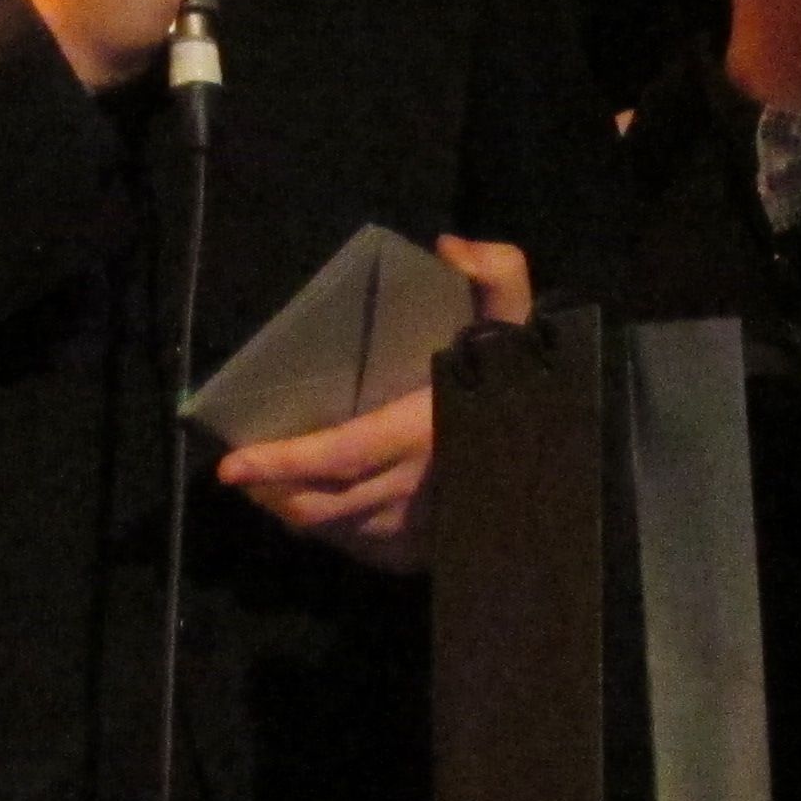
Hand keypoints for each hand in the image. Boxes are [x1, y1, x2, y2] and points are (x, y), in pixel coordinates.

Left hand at [216, 237, 532, 572]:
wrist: (569, 468)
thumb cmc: (530, 389)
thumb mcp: (521, 322)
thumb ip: (497, 273)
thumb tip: (448, 246)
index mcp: (425, 434)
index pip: (340, 457)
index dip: (283, 464)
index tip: (231, 466)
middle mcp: (417, 491)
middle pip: (324, 505)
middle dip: (273, 493)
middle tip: (245, 473)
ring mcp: (422, 530)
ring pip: (339, 531)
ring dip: (298, 513)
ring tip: (271, 489)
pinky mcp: (429, 554)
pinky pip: (365, 551)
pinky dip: (335, 533)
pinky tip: (323, 511)